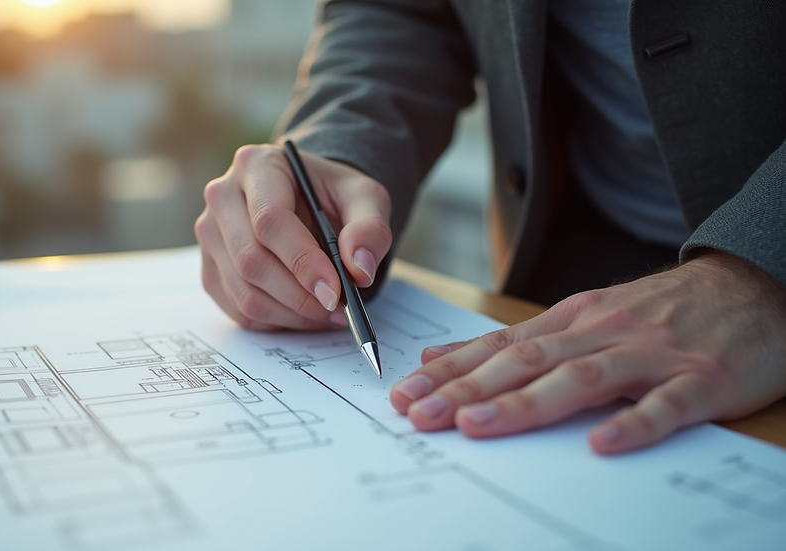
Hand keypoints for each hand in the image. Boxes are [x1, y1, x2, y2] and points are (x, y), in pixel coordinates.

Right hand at [195, 144, 391, 330]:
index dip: (302, 261)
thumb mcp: (365, 198)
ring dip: (290, 314)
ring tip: (327, 312)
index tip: (334, 291)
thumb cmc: (332, 196)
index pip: (270, 220)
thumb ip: (369, 228)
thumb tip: (360, 269)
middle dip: (299, 296)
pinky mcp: (210, 268)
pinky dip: (275, 321)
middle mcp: (222, 197)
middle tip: (337, 308)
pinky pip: (237, 309)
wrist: (310, 200)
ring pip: (243, 291)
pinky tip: (303, 313)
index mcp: (257, 166)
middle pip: (251, 260)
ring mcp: (210, 235)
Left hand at [389, 250, 785, 453]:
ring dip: (525, 403)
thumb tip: (446, 354)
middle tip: (419, 413)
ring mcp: (651, 354)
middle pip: (526, 361)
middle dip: (466, 388)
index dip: (449, 370)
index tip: (404, 392)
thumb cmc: (663, 309)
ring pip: (580, 378)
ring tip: (477, 425)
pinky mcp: (701, 379)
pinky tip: (601, 443)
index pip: (499, 346)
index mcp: (574, 319)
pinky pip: (664, 404)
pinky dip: (633, 423)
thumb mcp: (586, 314)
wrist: (754, 284)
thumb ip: (521, 339)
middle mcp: (603, 331)